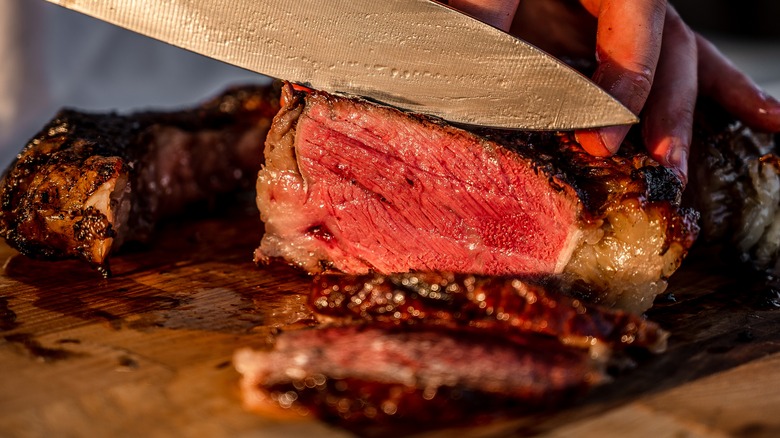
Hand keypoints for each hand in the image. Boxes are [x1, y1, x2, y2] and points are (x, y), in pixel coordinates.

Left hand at [448, 0, 779, 183]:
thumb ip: (485, 10)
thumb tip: (472, 51)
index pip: (634, 34)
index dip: (623, 91)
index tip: (600, 143)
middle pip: (671, 52)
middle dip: (666, 116)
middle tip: (662, 168)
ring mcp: (640, 15)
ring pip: (685, 61)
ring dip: (690, 116)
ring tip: (697, 162)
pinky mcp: (637, 32)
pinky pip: (689, 59)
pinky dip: (723, 90)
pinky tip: (767, 118)